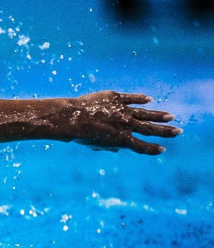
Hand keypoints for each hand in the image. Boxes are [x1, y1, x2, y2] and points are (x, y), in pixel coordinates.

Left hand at [60, 91, 181, 154]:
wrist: (70, 118)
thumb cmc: (79, 135)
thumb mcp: (94, 145)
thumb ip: (108, 148)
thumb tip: (118, 150)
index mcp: (121, 140)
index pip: (142, 147)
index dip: (152, 149)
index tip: (162, 149)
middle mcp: (126, 125)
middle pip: (150, 129)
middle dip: (165, 131)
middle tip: (178, 131)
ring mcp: (122, 111)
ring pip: (145, 113)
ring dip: (158, 116)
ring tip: (170, 117)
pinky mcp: (115, 98)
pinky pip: (131, 98)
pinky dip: (140, 99)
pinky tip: (149, 100)